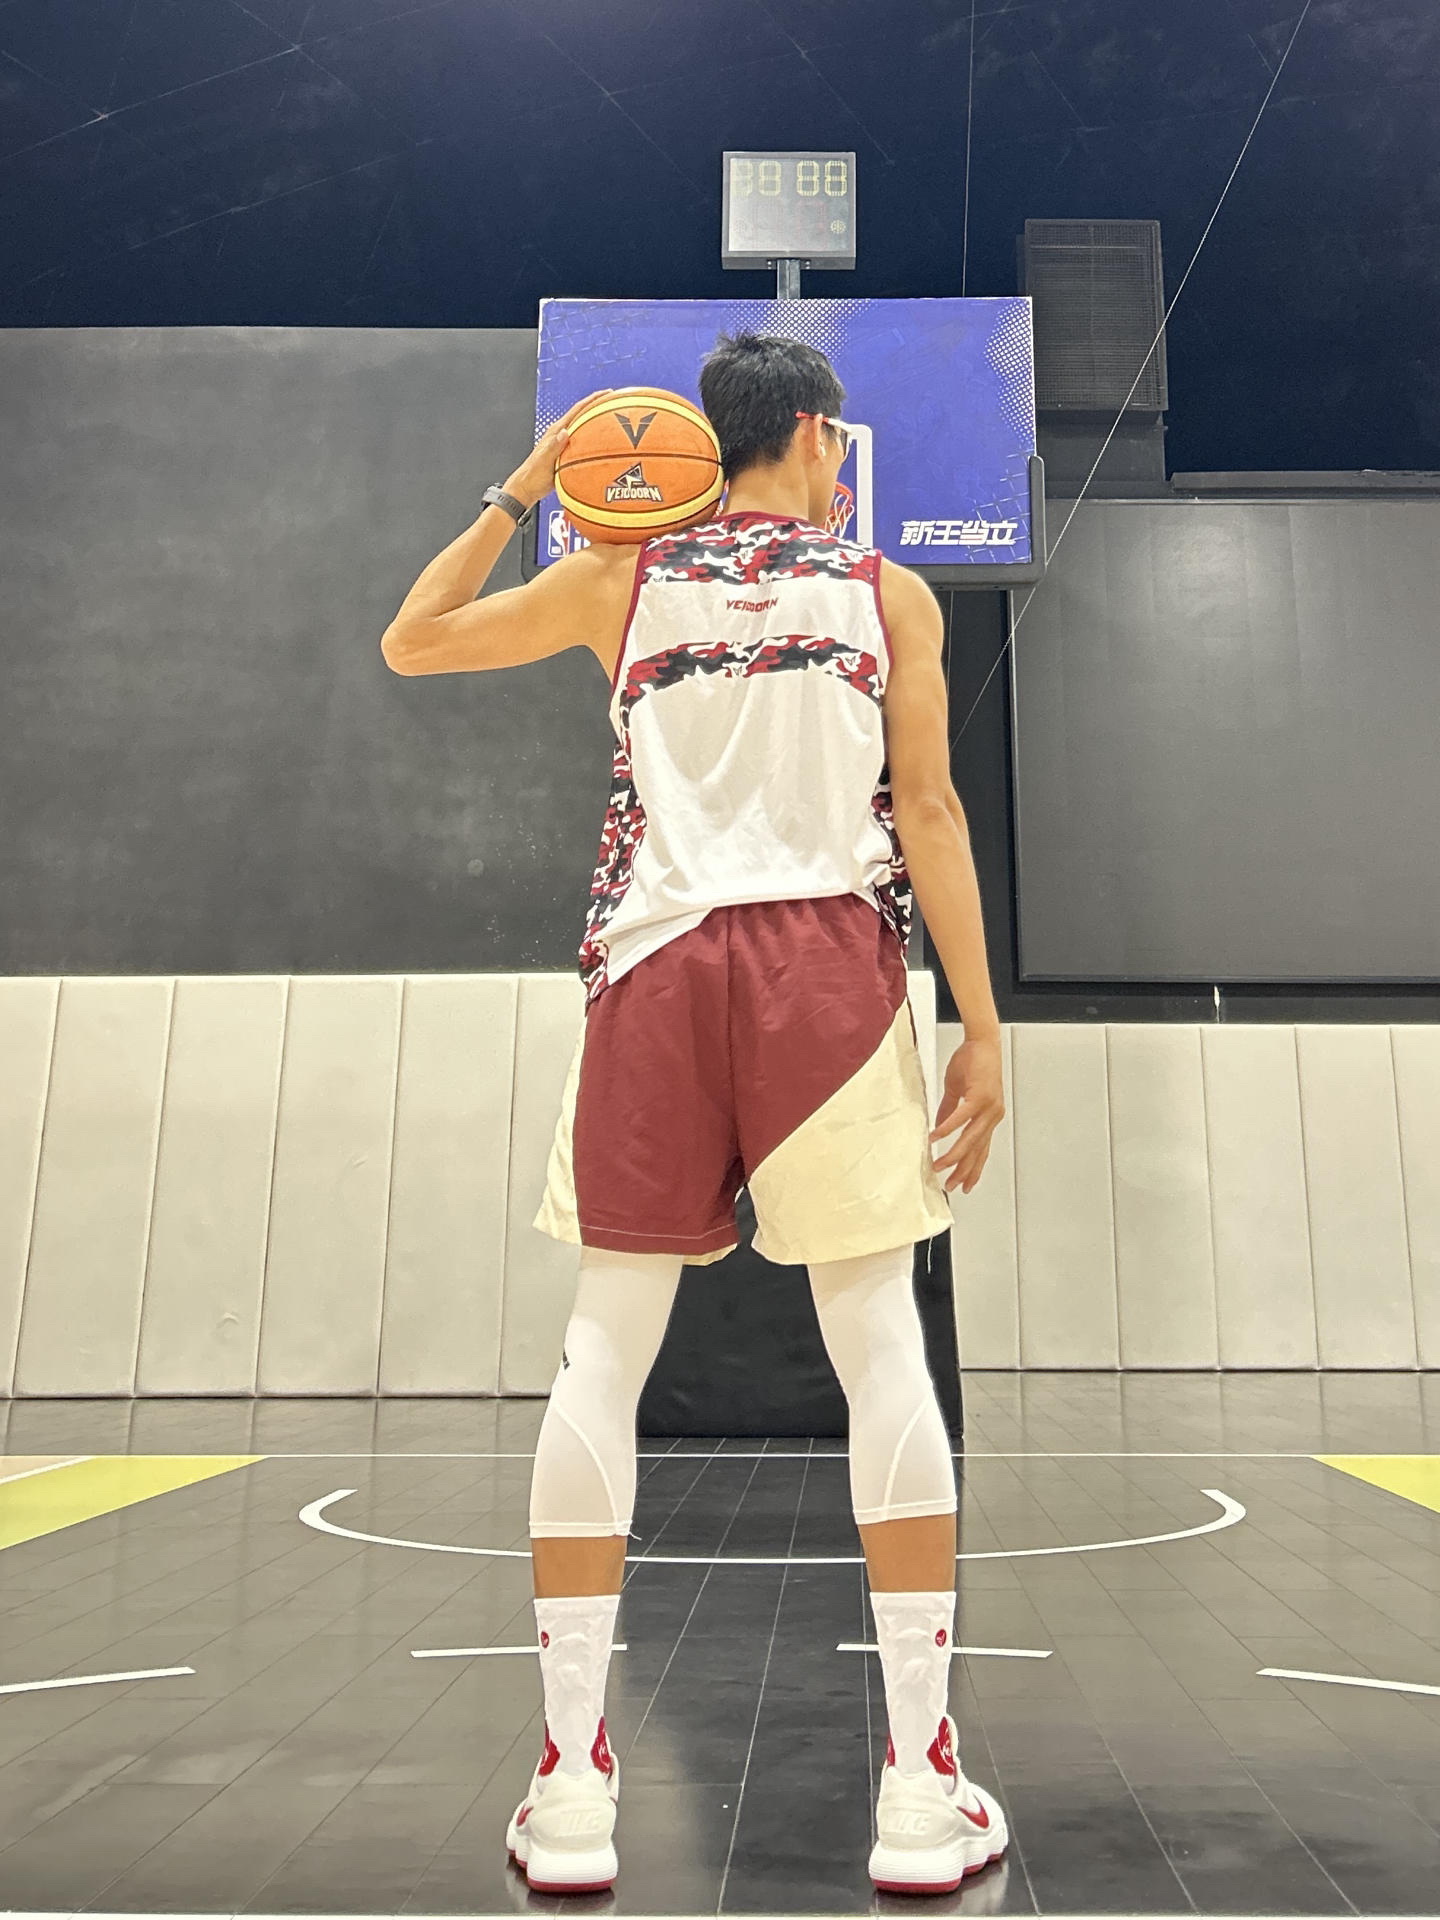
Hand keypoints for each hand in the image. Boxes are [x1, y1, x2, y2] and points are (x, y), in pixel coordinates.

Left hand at [504, 388, 615, 510]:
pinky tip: (604, 447)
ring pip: (585, 429)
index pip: (577, 410)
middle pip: (583, 416)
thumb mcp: (544, 460)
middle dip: (598, 407)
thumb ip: (554, 446)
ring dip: (598, 424)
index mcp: (556, 432)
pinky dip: (595, 442)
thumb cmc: (533, 475)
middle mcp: (561, 435)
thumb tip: (565, 432)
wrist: (527, 488)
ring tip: (614, 422)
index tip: (607, 394)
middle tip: (615, 403)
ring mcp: (565, 445)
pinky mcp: (567, 455)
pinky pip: (584, 444)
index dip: (592, 400)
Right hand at [929, 1032, 1004, 1194]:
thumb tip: (940, 1124)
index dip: (973, 1168)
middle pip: (977, 1151)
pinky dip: (947, 1129)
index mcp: (988, 1117)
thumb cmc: (973, 1061)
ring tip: (939, 1166)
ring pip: (970, 1140)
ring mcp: (988, 1108)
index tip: (965, 1184)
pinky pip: (961, 1119)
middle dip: (964, 1171)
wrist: (983, 1041)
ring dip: (954, 1156)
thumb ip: (950, 1109)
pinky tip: (936, 1138)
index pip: (982, 1150)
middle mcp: (992, 1116)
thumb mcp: (959, 1090)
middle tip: (951, 1186)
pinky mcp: (980, 1097)